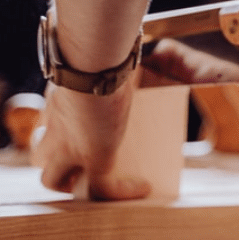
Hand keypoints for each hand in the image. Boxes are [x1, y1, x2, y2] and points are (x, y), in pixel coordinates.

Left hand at [31, 38, 238, 199]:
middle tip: (76, 158)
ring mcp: (71, 144)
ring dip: (70, 180)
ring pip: (51, 178)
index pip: (49, 123)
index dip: (57, 132)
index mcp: (61, 99)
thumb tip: (198, 50)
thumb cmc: (106, 47)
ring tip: (96, 178)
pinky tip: (142, 187)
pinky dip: (120, 193)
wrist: (96, 56)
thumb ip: (154, 54)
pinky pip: (101, 189)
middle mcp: (57, 124)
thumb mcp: (126, 52)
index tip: (78, 127)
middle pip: (40, 154)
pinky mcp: (93, 156)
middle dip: (54, 161)